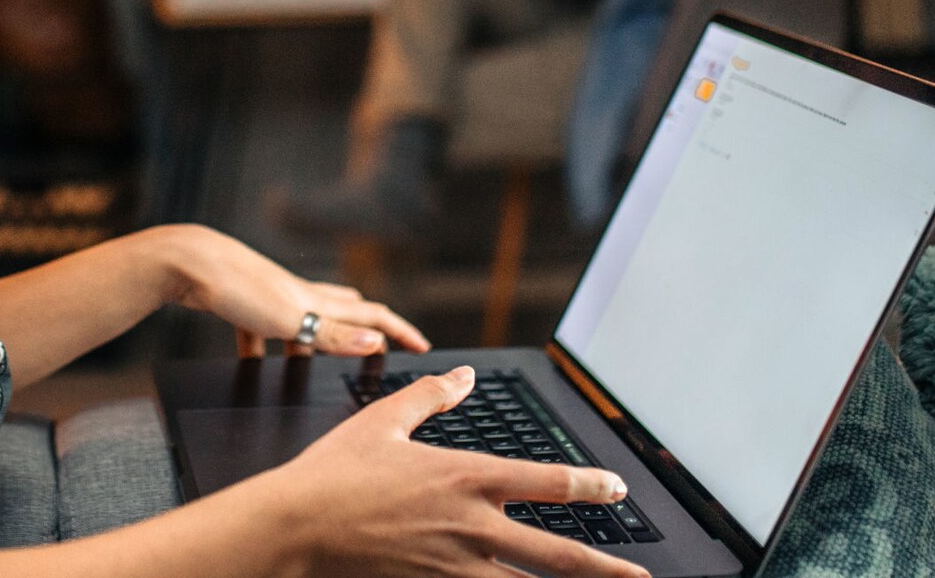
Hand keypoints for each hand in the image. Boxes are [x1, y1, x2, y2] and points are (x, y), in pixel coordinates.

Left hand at [157, 225, 429, 357]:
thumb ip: (332, 335)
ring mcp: (270, 297)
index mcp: (317, 301)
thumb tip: (375, 343)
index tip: (422, 346)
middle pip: (344, 312)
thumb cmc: (238, 288)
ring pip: (303, 321)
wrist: (189, 264)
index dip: (400, 331)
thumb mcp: (292, 319)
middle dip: (366, 329)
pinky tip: (254, 363)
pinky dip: (263, 347)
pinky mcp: (241, 304)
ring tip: (315, 363)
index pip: (372, 316)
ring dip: (315, 341)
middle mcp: (299, 295)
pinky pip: (258, 331)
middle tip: (380, 346)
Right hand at [253, 368, 650, 577]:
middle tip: (637, 575)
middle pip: (557, 553)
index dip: (588, 485)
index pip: (546, 482)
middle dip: (605, 568)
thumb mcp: (384, 421)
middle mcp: (471, 525)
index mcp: (465, 476)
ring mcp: (456, 566)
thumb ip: (431, 397)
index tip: (615, 489)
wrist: (297, 526)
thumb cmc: (334, 474)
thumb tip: (464, 377)